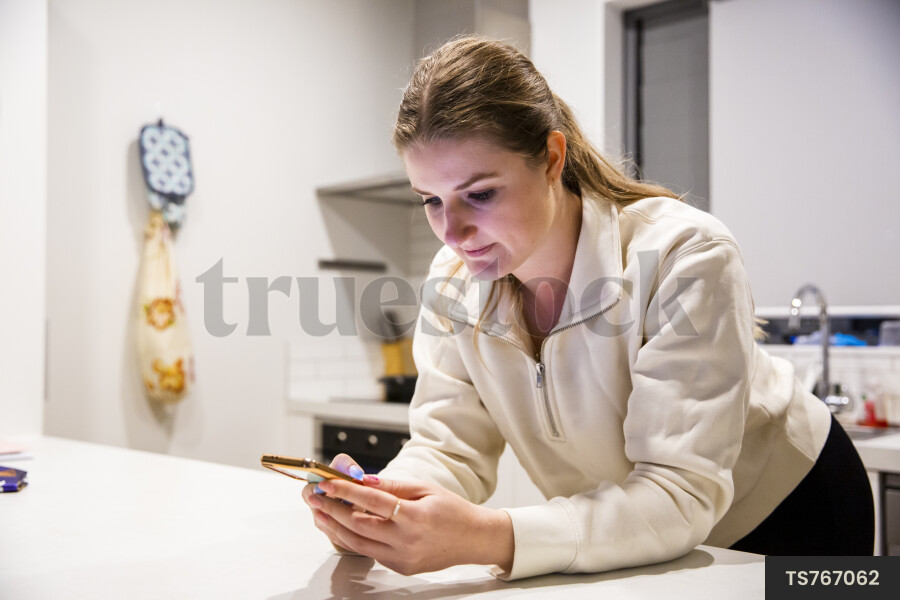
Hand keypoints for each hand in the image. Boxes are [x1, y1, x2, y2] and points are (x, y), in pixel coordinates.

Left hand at [303, 469, 513, 575]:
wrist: (474, 539)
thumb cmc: (452, 510)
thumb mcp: (425, 489)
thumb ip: (392, 486)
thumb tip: (362, 481)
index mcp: (415, 517)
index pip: (372, 502)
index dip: (346, 492)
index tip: (326, 483)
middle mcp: (406, 540)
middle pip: (358, 524)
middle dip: (332, 509)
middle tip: (313, 496)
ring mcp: (402, 558)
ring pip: (358, 542)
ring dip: (334, 527)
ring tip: (318, 512)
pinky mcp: (400, 567)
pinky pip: (369, 551)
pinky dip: (351, 538)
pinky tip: (338, 526)